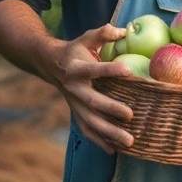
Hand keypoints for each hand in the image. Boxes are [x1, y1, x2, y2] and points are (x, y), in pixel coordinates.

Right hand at [53, 24, 135, 151]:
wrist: (50, 64)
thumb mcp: (86, 38)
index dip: (109, 70)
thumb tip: (124, 30)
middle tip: (131, 115)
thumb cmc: (75, 50)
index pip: (93, 70)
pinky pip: (87, 130)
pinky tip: (114, 151)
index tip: (128, 70)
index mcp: (76, 68)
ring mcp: (74, 104)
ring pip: (90, 121)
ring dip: (109, 133)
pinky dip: (99, 141)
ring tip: (130, 141)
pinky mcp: (76, 113)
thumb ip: (103, 33)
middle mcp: (73, 89)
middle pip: (92, 101)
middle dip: (111, 109)